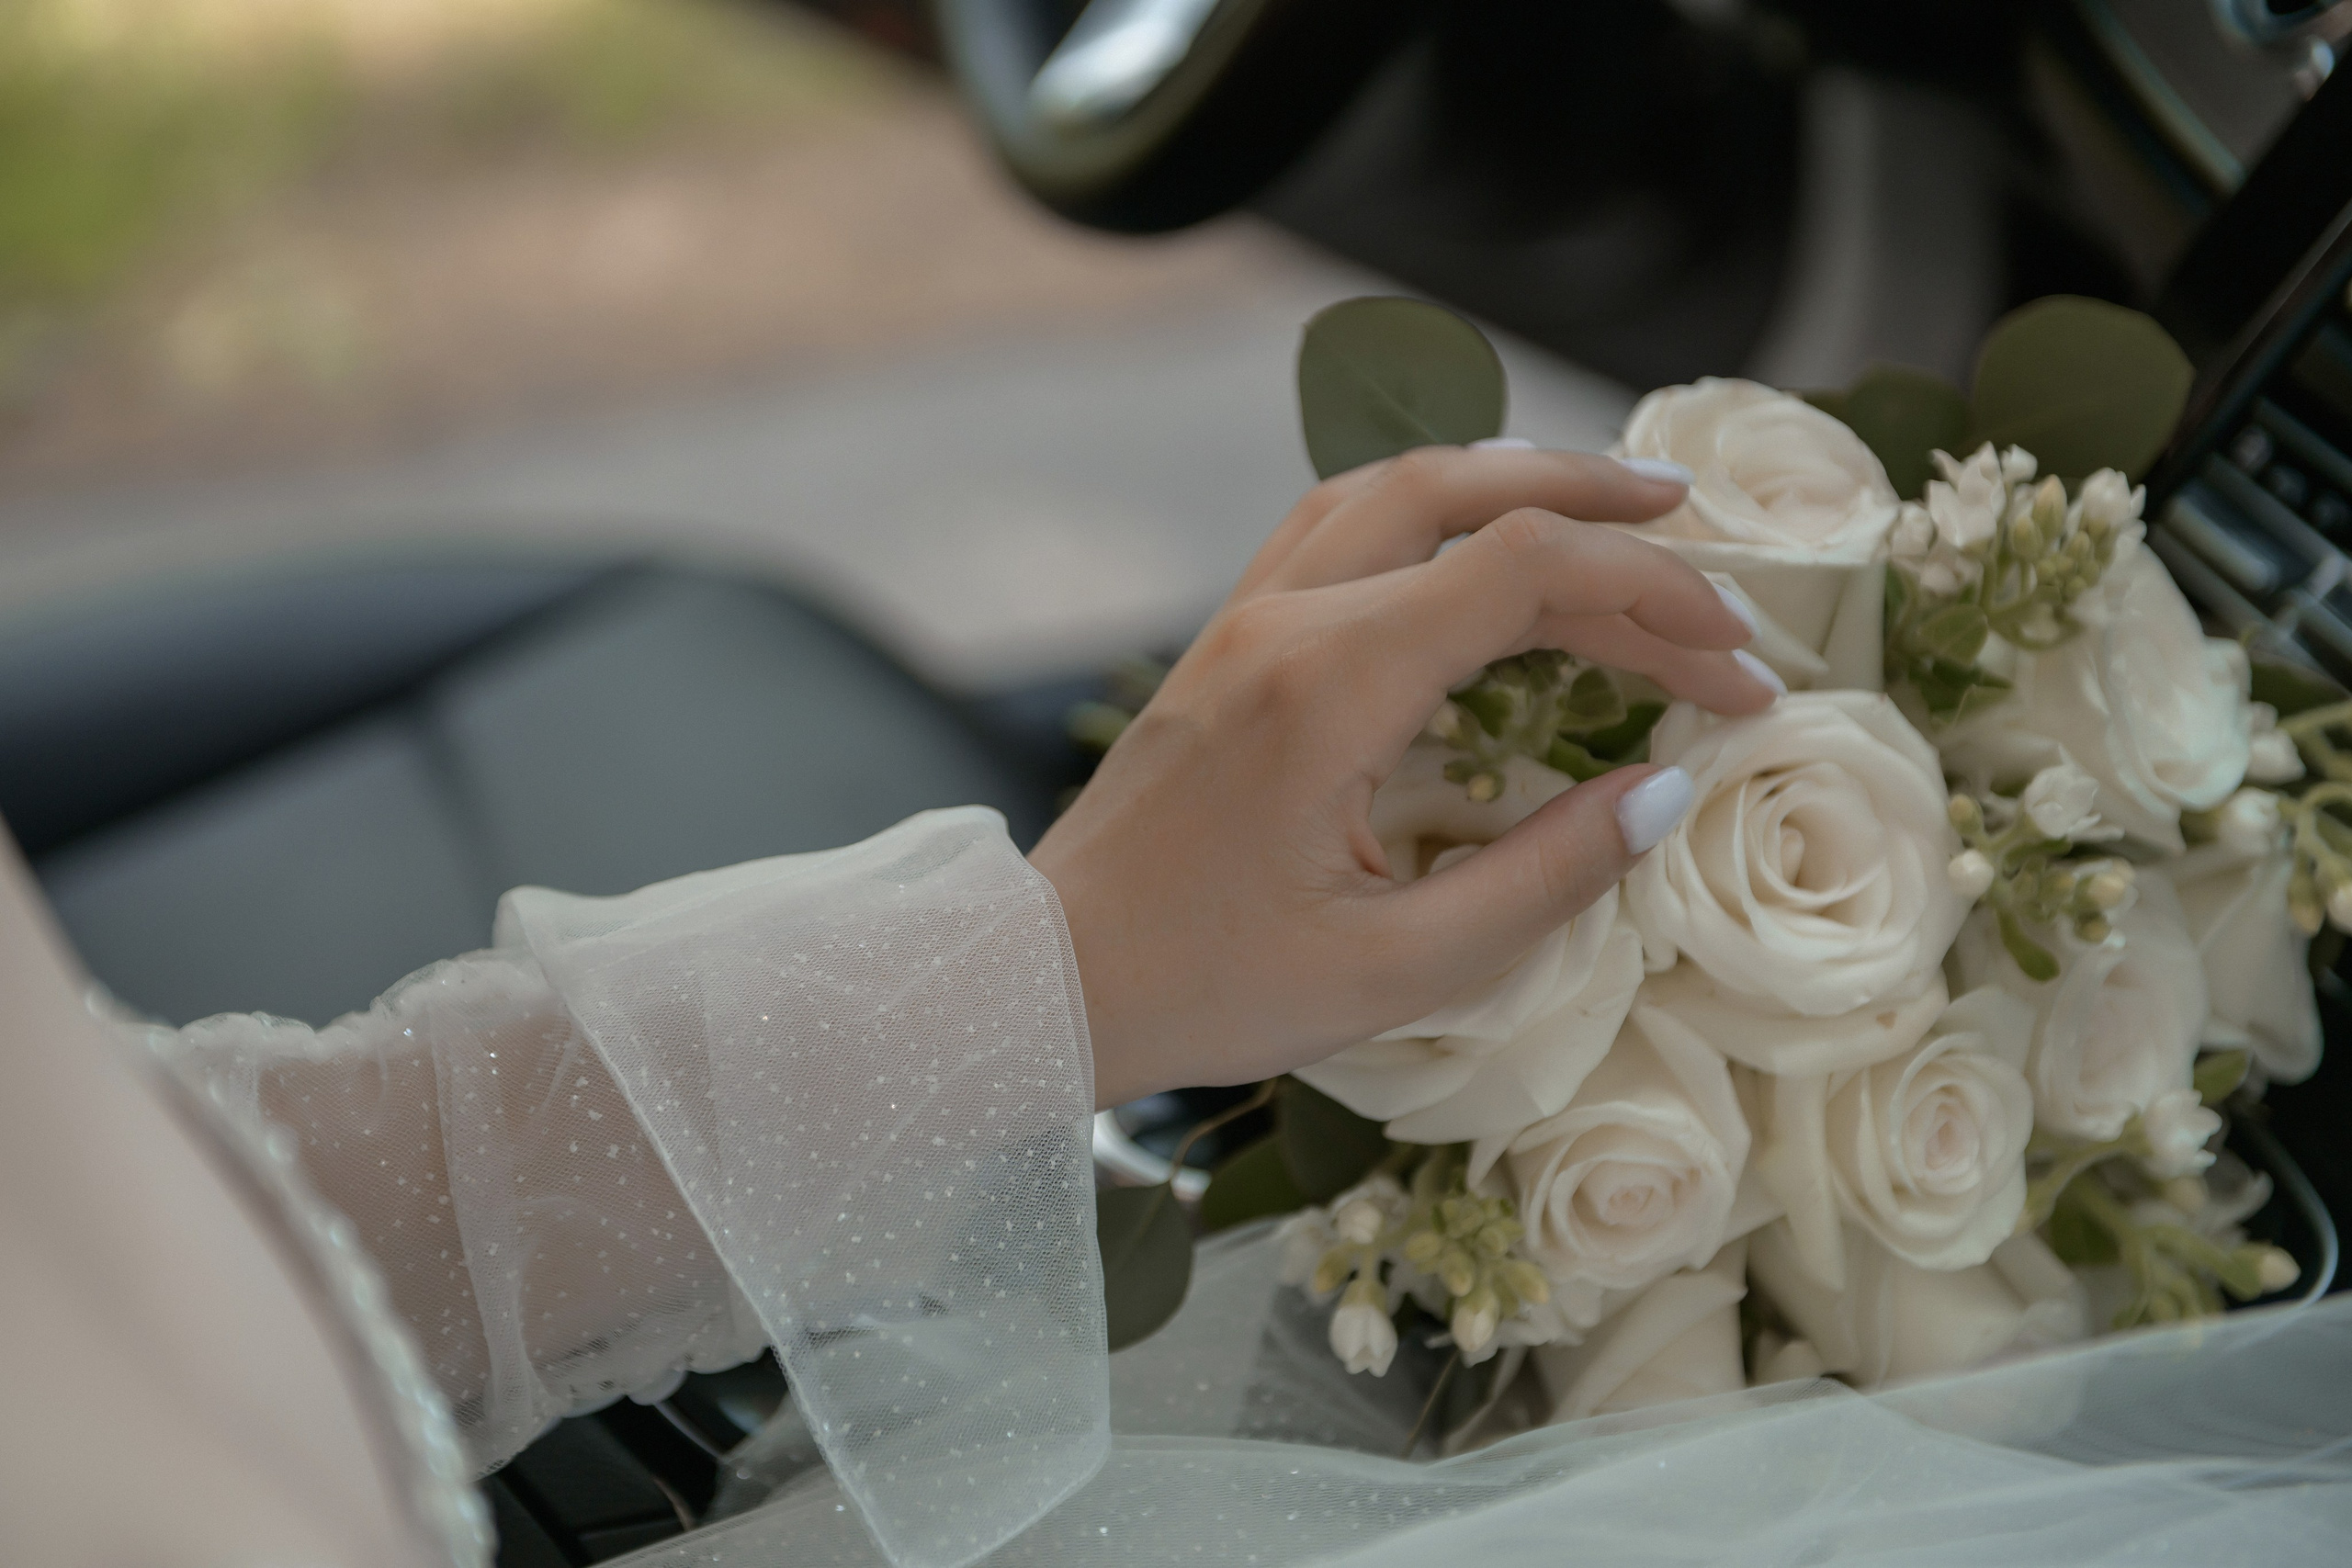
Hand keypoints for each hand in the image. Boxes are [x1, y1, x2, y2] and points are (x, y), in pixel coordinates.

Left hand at [1029, 445, 1778, 1108]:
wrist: (1042, 976)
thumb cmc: (1206, 989)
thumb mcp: (1396, 971)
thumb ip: (1543, 878)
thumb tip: (1667, 788)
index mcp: (1328, 687)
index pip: (1524, 568)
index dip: (1653, 597)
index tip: (1737, 666)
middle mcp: (1285, 619)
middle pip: (1468, 495)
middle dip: (1606, 513)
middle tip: (1713, 553)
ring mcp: (1245, 616)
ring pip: (1397, 487)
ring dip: (1517, 481)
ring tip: (1621, 508)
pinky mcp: (1228, 639)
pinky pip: (1343, 524)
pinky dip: (1437, 510)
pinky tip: (1484, 540)